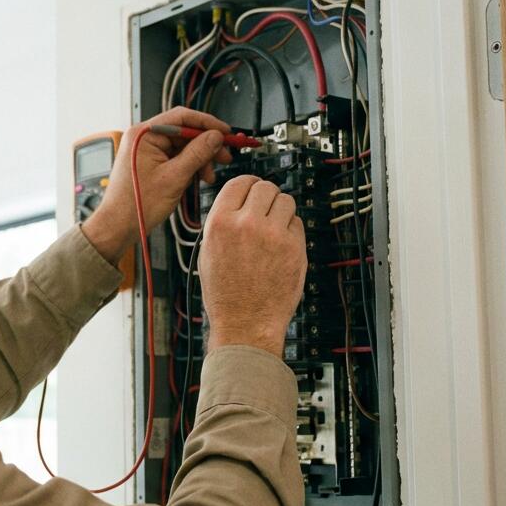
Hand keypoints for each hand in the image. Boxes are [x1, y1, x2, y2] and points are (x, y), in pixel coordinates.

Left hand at [81, 107, 232, 260]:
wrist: (119, 225)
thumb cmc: (136, 205)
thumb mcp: (174, 177)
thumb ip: (197, 153)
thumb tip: (215, 137)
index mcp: (143, 134)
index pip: (181, 117)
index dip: (207, 123)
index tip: (225, 132)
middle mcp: (143, 138)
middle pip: (184, 132)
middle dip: (206, 145)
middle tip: (223, 155)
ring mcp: (146, 150)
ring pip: (182, 146)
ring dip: (200, 159)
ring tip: (208, 175)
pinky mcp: (150, 162)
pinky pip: (176, 157)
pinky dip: (190, 166)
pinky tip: (198, 177)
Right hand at [198, 175, 306, 358]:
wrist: (245, 324)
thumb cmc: (225, 293)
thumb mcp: (208, 252)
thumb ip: (224, 221)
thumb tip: (242, 199)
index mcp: (220, 223)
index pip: (240, 182)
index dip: (248, 185)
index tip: (252, 190)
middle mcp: (247, 224)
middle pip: (266, 187)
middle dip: (266, 196)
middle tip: (265, 209)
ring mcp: (274, 236)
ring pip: (286, 201)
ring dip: (281, 210)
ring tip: (273, 228)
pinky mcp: (295, 248)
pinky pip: (297, 224)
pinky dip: (291, 230)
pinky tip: (280, 246)